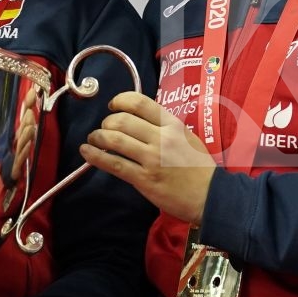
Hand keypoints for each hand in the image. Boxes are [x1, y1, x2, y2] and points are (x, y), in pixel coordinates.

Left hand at [80, 90, 217, 222]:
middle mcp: (161, 138)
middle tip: (103, 129)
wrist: (210, 196)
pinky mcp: (144, 179)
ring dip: (97, 137)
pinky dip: (95, 156)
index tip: (112, 105)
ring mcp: (152, 159)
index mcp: (173, 125)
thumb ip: (165, 127)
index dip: (120, 100)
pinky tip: (86, 152)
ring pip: (114, 140)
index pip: (141, 103)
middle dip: (106, 122)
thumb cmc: (199, 168)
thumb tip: (138, 119)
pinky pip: (114, 164)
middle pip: (122, 120)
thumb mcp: (187, 138)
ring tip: (93, 139)